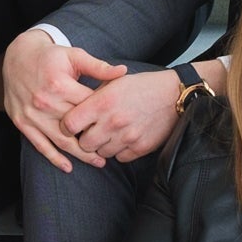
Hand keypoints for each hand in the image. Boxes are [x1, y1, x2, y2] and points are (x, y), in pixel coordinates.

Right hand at [2, 31, 128, 171]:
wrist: (17, 56)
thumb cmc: (50, 57)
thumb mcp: (75, 56)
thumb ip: (99, 67)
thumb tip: (123, 71)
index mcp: (60, 85)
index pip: (89, 107)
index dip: (105, 116)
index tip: (118, 123)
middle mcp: (45, 102)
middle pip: (78, 127)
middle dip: (97, 139)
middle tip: (115, 149)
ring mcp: (33, 115)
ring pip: (61, 141)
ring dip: (81, 155)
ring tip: (99, 162)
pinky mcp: (22, 123)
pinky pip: (40, 145)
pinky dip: (54, 158)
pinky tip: (68, 167)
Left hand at [61, 69, 182, 163]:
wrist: (174, 96)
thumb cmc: (142, 86)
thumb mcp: (114, 82)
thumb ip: (93, 96)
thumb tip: (74, 108)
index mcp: (102, 102)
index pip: (70, 124)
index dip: (68, 126)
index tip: (72, 125)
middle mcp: (112, 122)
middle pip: (84, 144)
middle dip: (85, 139)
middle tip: (92, 131)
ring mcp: (127, 137)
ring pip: (101, 154)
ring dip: (103, 146)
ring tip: (111, 133)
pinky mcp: (140, 148)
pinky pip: (120, 158)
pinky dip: (120, 151)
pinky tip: (124, 139)